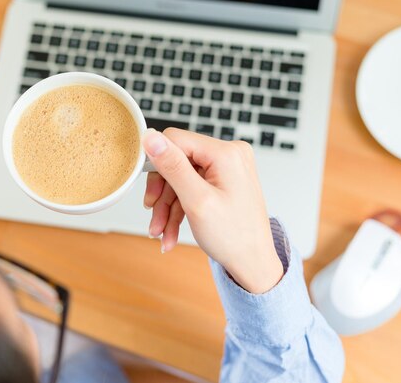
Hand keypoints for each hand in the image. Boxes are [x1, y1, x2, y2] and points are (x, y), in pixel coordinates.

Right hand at [142, 128, 282, 293]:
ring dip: (168, 207)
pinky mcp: (224, 180)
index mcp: (226, 153)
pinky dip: (180, 209)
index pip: (175, 139)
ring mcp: (227, 168)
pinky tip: (170, 232)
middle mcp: (229, 154)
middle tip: (153, 216)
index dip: (156, 163)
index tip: (148, 189)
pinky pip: (192, 187)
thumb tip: (150, 136)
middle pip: (177, 161)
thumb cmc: (234, 237)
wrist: (253, 263)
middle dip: (162, 193)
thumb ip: (172, 166)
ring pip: (181, 178)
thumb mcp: (196, 200)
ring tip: (160, 232)